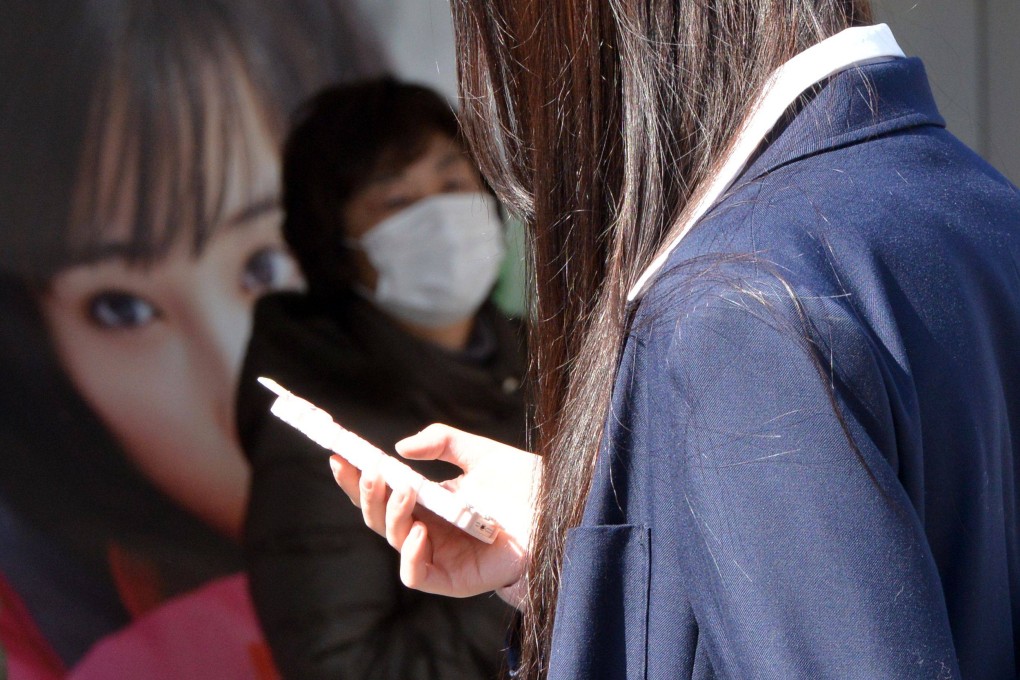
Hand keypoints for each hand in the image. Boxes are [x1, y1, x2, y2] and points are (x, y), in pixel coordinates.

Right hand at [330, 423, 539, 606]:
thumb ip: (442, 441)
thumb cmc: (522, 485)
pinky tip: (420, 531)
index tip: (339, 456)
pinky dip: (411, 555)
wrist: (558, 510)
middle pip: (379, 517)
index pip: (382, 492)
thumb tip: (401, 447)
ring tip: (405, 490)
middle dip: (367, 494)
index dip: (357, 478)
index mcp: (428, 501)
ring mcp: (438, 554)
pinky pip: (417, 575)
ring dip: (391, 514)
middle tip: (368, 470)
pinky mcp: (452, 579)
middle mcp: (427, 528)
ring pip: (394, 540)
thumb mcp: (479, 453)